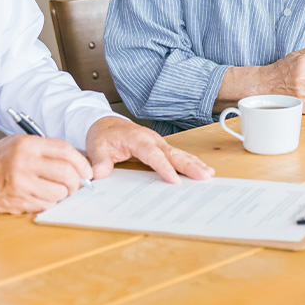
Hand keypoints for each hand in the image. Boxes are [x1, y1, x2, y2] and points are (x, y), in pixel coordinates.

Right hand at [0, 134, 93, 213]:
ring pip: (58, 192)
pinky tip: (43, 196)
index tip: (87, 171)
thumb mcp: (22, 143)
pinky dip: (50, 202)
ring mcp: (21, 184)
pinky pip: (46, 205)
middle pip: (65, 173)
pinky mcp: (18, 201)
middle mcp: (24, 163)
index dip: (81, 162)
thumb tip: (78, 163)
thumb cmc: (2, 158)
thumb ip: (48, 149)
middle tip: (76, 183)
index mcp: (28, 145)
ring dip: (63, 193)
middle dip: (76, 181)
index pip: (65, 151)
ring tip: (58, 189)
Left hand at [86, 116, 214, 183]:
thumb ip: (99, 161)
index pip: (153, 155)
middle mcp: (152, 140)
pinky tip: (202, 170)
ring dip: (194, 164)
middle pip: (173, 153)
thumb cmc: (104, 135)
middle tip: (204, 176)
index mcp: (138, 139)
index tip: (173, 180)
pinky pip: (178, 156)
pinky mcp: (162, 148)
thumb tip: (99, 174)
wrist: (107, 125)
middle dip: (189, 165)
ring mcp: (159, 143)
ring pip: (179, 154)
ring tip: (209, 174)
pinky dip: (191, 163)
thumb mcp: (96, 147)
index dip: (164, 167)